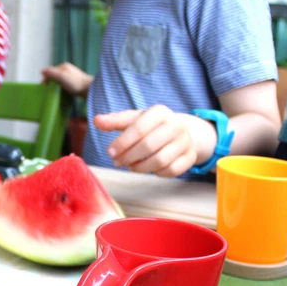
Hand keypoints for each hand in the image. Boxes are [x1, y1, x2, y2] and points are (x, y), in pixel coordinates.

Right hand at [41, 63, 92, 97]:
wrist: (90, 90)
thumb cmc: (75, 83)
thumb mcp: (61, 76)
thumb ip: (51, 73)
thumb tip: (42, 71)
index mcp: (63, 66)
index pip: (50, 71)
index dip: (45, 78)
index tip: (43, 87)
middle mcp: (68, 70)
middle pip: (54, 76)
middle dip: (50, 83)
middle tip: (48, 91)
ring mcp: (72, 77)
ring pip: (60, 81)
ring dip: (56, 87)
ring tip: (54, 94)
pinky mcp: (75, 84)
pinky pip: (65, 86)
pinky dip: (62, 90)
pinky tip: (62, 94)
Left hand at [94, 106, 214, 177]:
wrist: (180, 131)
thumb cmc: (150, 126)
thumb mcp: (133, 119)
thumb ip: (115, 121)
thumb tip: (96, 120)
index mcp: (160, 112)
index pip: (139, 128)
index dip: (122, 142)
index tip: (110, 152)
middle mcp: (176, 125)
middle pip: (148, 146)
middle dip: (129, 156)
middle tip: (117, 162)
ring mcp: (185, 142)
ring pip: (160, 161)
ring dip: (140, 167)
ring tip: (130, 166)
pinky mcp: (190, 157)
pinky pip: (171, 171)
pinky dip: (156, 173)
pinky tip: (147, 168)